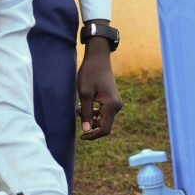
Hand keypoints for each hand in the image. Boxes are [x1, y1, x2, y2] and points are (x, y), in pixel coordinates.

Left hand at [76, 25, 122, 139]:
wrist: (98, 58)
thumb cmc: (90, 73)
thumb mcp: (84, 94)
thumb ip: (85, 113)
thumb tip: (86, 130)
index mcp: (111, 105)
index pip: (104, 129)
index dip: (93, 135)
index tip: (81, 136)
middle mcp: (117, 106)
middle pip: (104, 125)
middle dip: (90, 123)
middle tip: (78, 110)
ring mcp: (116, 103)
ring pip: (103, 118)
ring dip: (91, 117)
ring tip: (79, 105)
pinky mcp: (112, 99)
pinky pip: (104, 112)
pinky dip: (94, 112)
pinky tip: (85, 103)